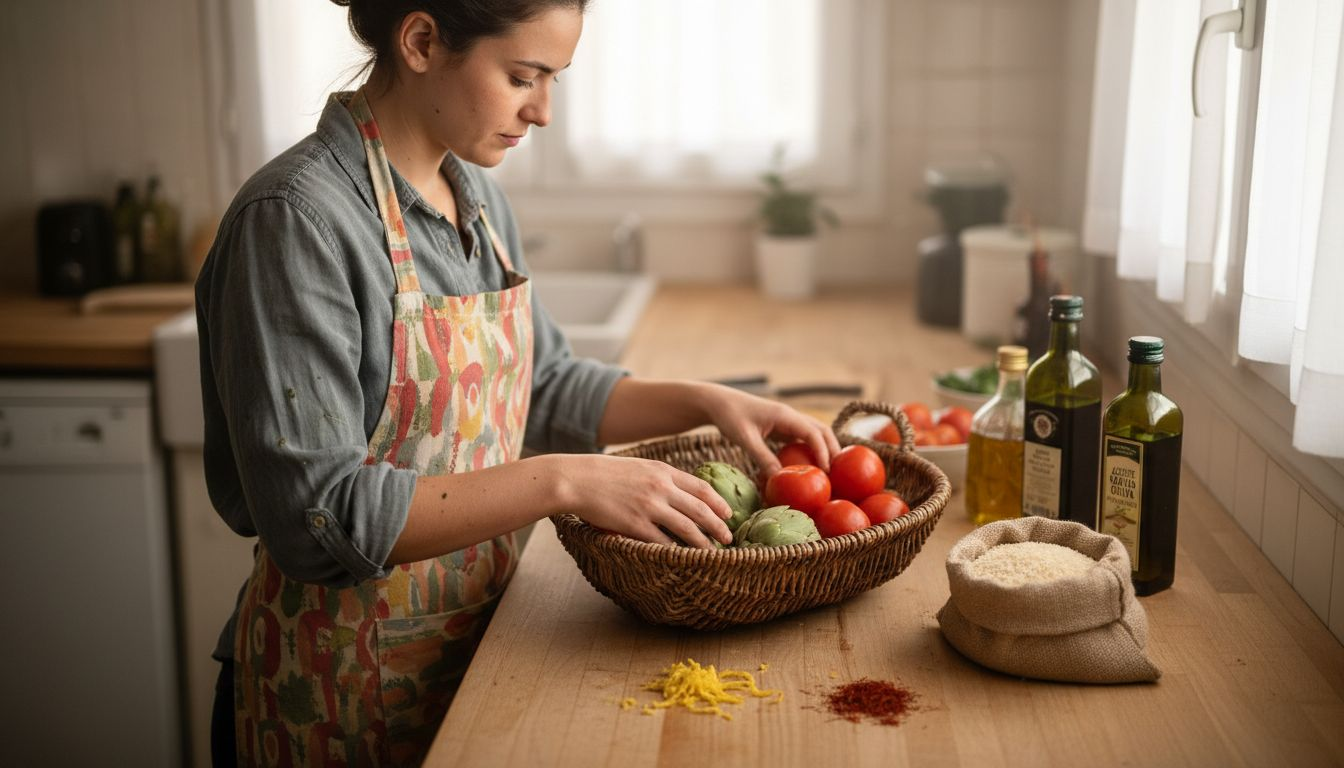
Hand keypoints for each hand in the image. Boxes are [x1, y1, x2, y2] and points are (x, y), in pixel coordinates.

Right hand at [552, 454, 733, 547]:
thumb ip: (660, 477)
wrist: (578, 479)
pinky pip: (663, 541)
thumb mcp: (639, 466)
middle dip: (718, 525)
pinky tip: (685, 558)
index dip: (718, 502)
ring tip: (713, 551)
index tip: (728, 513)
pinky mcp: (635, 524)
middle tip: (728, 537)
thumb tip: (680, 491)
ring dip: (704, 542)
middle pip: (700, 509)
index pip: (701, 487)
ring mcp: (649, 506)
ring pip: (687, 527)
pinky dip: (677, 551)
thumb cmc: (605, 473)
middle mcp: (660, 487)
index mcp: (663, 471)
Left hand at [698, 384, 840, 478]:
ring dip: (825, 449)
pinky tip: (811, 468)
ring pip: (814, 433)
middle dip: (833, 450)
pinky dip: (811, 451)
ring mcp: (787, 421)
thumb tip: (780, 479)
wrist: (719, 402)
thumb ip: (762, 457)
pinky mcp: (781, 427)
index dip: (823, 451)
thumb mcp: (745, 439)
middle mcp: (790, 416)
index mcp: (785, 415)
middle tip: (839, 473)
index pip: (813, 433)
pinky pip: (802, 439)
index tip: (828, 470)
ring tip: (831, 472)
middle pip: (821, 431)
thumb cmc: (729, 417)